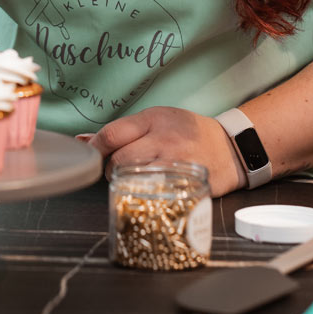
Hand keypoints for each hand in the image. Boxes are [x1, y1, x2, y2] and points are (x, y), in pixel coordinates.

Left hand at [89, 106, 245, 195]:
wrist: (230, 148)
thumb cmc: (188, 133)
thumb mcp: (156, 120)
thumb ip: (122, 131)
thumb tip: (83, 140)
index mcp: (154, 119)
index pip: (112, 133)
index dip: (95, 147)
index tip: (92, 155)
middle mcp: (164, 139)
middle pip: (119, 159)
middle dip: (110, 168)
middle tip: (117, 169)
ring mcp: (175, 163)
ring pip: (133, 178)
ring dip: (125, 183)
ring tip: (131, 180)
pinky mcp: (184, 184)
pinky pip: (152, 193)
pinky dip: (143, 195)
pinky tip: (146, 191)